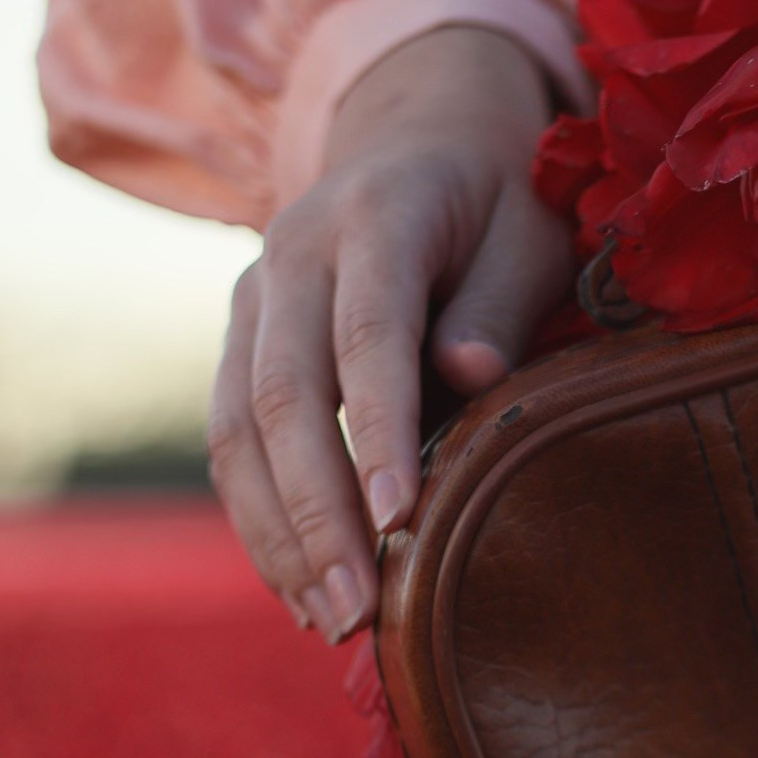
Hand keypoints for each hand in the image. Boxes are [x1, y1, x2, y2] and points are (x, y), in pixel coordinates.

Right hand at [207, 24, 574, 637]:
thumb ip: (500, 302)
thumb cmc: (495, 202)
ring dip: (278, 537)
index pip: (367, 335)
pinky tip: (303, 592)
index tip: (404, 521)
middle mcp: (292, 253)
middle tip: (358, 612)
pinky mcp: (238, 343)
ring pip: (236, 431)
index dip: (380, 432)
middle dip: (318, 514)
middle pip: (282, 397)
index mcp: (375, 214)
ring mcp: (253, 299)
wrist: (414, 133)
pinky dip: (262, 523)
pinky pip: (230, 444)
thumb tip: (470, 380)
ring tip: (330, 623)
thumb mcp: (528, 232)